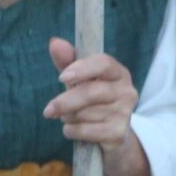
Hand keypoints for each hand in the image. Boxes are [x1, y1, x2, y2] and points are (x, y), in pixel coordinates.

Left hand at [44, 38, 149, 175]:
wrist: (111, 133)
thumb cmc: (92, 100)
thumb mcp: (79, 80)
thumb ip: (67, 61)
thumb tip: (55, 42)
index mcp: (118, 72)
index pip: (103, 63)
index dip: (82, 69)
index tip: (62, 77)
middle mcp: (127, 90)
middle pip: (91, 92)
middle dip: (65, 102)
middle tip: (48, 111)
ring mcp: (125, 112)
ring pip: (85, 113)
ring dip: (69, 117)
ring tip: (73, 117)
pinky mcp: (119, 132)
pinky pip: (86, 131)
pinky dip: (73, 131)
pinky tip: (76, 129)